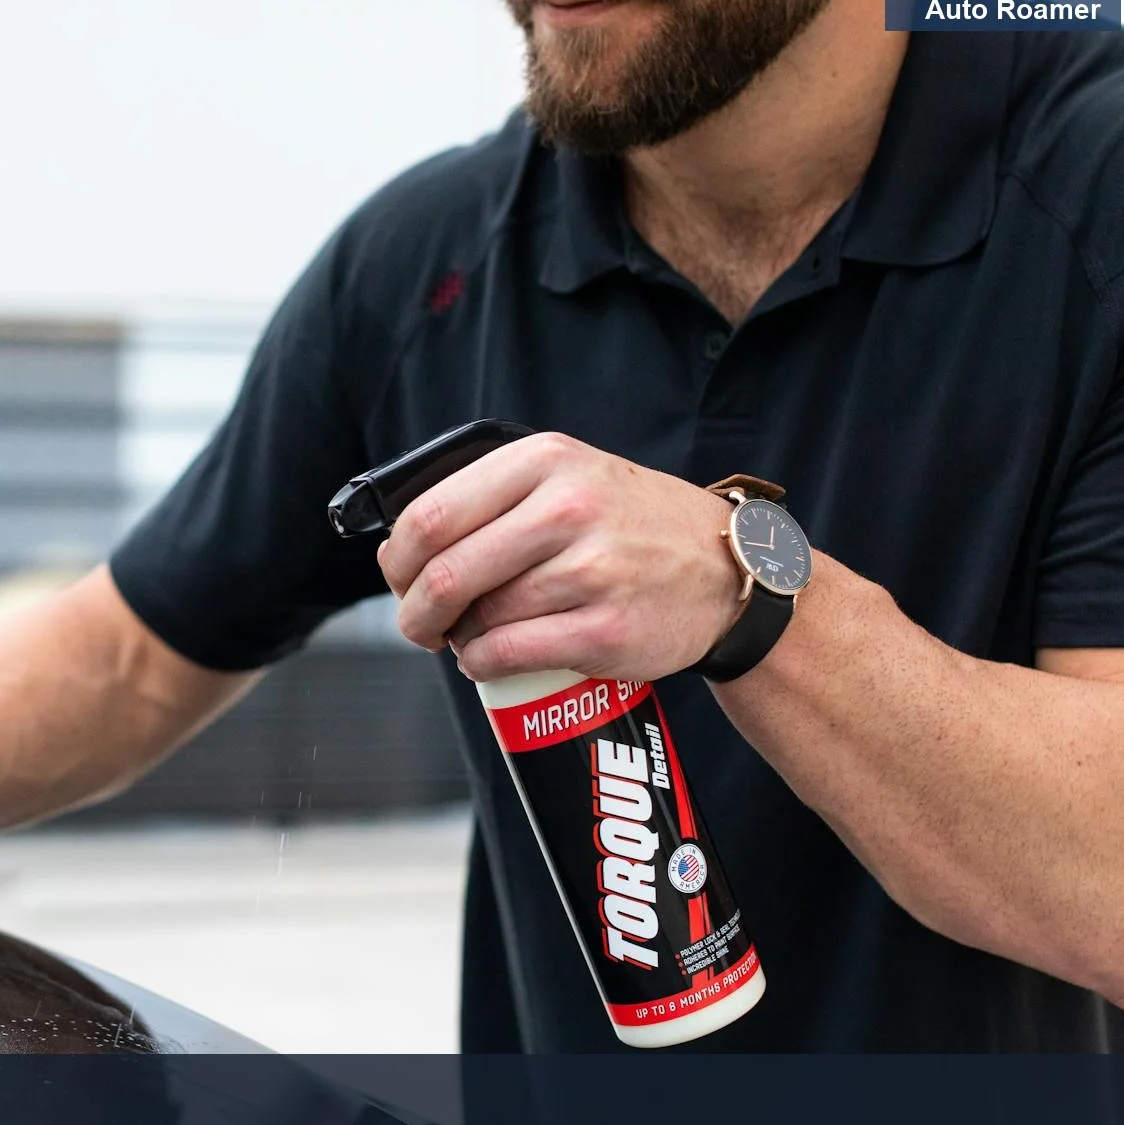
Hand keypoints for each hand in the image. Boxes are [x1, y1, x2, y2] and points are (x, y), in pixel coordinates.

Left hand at [376, 431, 739, 681]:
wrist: (724, 568)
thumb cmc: (628, 525)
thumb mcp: (567, 476)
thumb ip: (493, 495)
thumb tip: (402, 547)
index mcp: (545, 460)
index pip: (431, 514)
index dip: (399, 560)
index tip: (401, 578)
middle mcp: (569, 508)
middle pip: (446, 572)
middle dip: (415, 610)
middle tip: (421, 625)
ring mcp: (592, 571)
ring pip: (478, 618)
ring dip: (457, 638)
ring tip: (472, 636)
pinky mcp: (607, 630)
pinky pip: (509, 654)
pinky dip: (482, 664)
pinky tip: (490, 658)